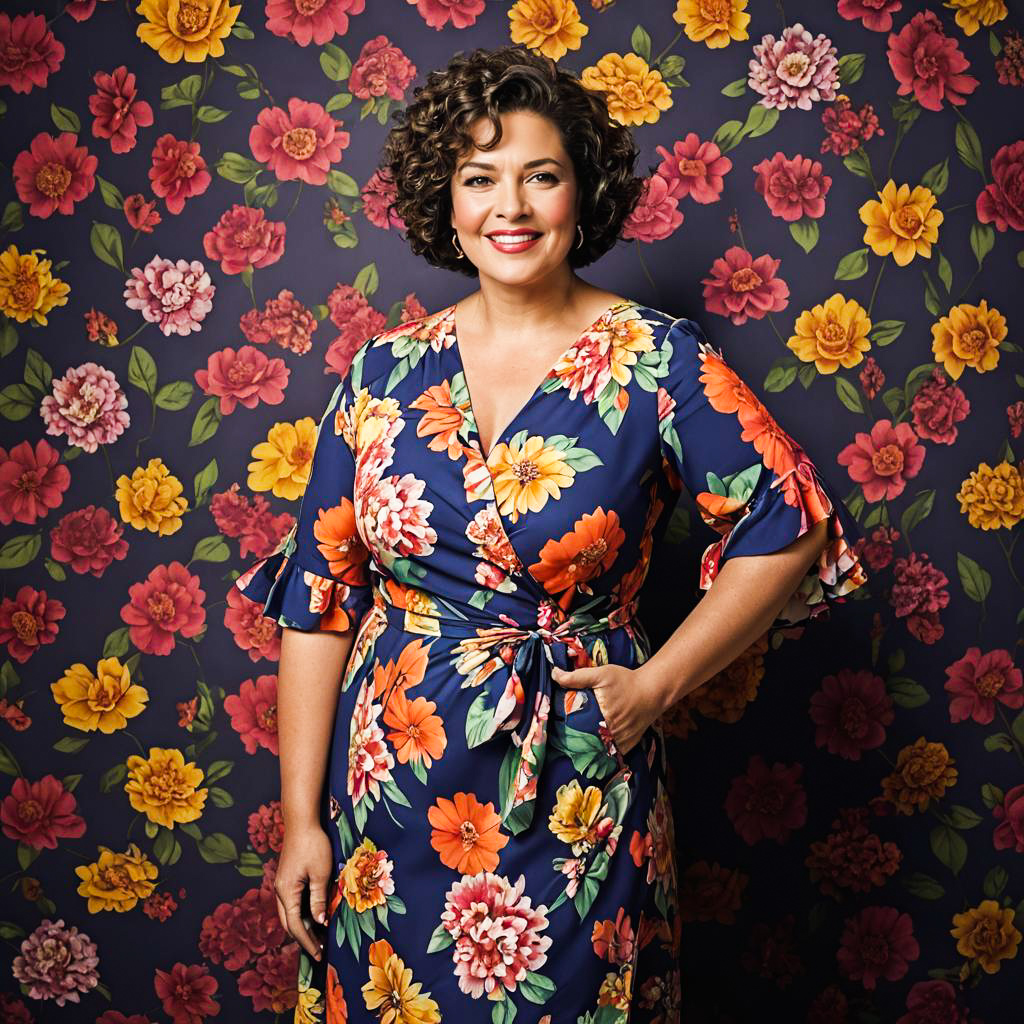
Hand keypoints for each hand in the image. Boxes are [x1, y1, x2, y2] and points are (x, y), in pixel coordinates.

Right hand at [274, 822, 331, 961]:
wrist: (301, 822)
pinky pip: (292, 903)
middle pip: (289, 923)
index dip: (307, 941)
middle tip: (320, 949)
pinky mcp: (287, 878)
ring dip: (303, 926)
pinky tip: (315, 915)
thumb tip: (320, 923)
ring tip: (320, 935)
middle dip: (303, 938)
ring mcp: (282, 884)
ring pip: (289, 914)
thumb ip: (318, 899)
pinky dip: (302, 913)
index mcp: (286, 892)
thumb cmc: (313, 845)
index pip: (296, 926)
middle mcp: (280, 891)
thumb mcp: (320, 873)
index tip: (319, 954)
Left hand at [551, 663, 663, 755]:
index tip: (556, 735)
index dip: (566, 736)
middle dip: (576, 744)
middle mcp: (612, 733)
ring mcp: (621, 742)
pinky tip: (595, 746)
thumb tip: (555, 674)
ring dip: (589, 750)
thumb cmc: (626, 681)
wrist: (652, 691)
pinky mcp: (628, 746)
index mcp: (602, 717)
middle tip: (563, 742)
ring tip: (576, 747)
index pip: (577, 734)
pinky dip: (603, 751)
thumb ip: (577, 676)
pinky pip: (611, 753)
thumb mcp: (602, 674)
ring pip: (599, 752)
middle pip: (587, 745)